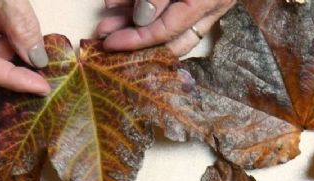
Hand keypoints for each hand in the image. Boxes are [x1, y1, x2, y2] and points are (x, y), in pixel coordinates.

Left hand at [97, 0, 235, 55]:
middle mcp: (209, 6)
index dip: (137, 39)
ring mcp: (205, 0)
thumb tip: (142, 20)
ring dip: (133, 21)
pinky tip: (117, 1)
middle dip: (134, 40)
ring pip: (166, 21)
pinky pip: (171, 7)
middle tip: (104, 38)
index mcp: (207, 1)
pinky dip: (143, 4)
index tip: (110, 43)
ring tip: (106, 21)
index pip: (168, 31)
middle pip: (170, 37)